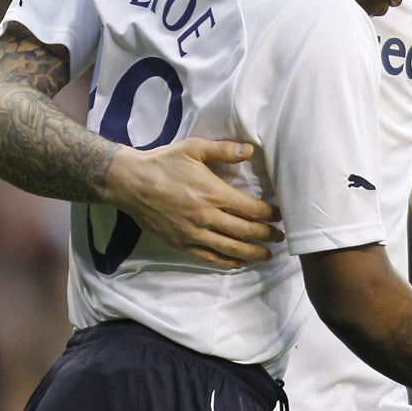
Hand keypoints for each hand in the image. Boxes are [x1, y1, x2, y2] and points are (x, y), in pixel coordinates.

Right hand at [105, 137, 283, 268]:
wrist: (131, 182)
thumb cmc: (164, 162)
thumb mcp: (194, 148)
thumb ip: (224, 150)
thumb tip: (250, 150)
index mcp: (213, 193)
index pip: (250, 209)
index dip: (269, 214)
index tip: (280, 216)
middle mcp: (206, 216)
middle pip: (245, 231)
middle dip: (267, 236)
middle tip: (281, 238)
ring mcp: (193, 233)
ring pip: (230, 249)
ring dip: (253, 253)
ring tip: (267, 255)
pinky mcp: (181, 243)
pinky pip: (209, 258)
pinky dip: (227, 262)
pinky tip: (238, 262)